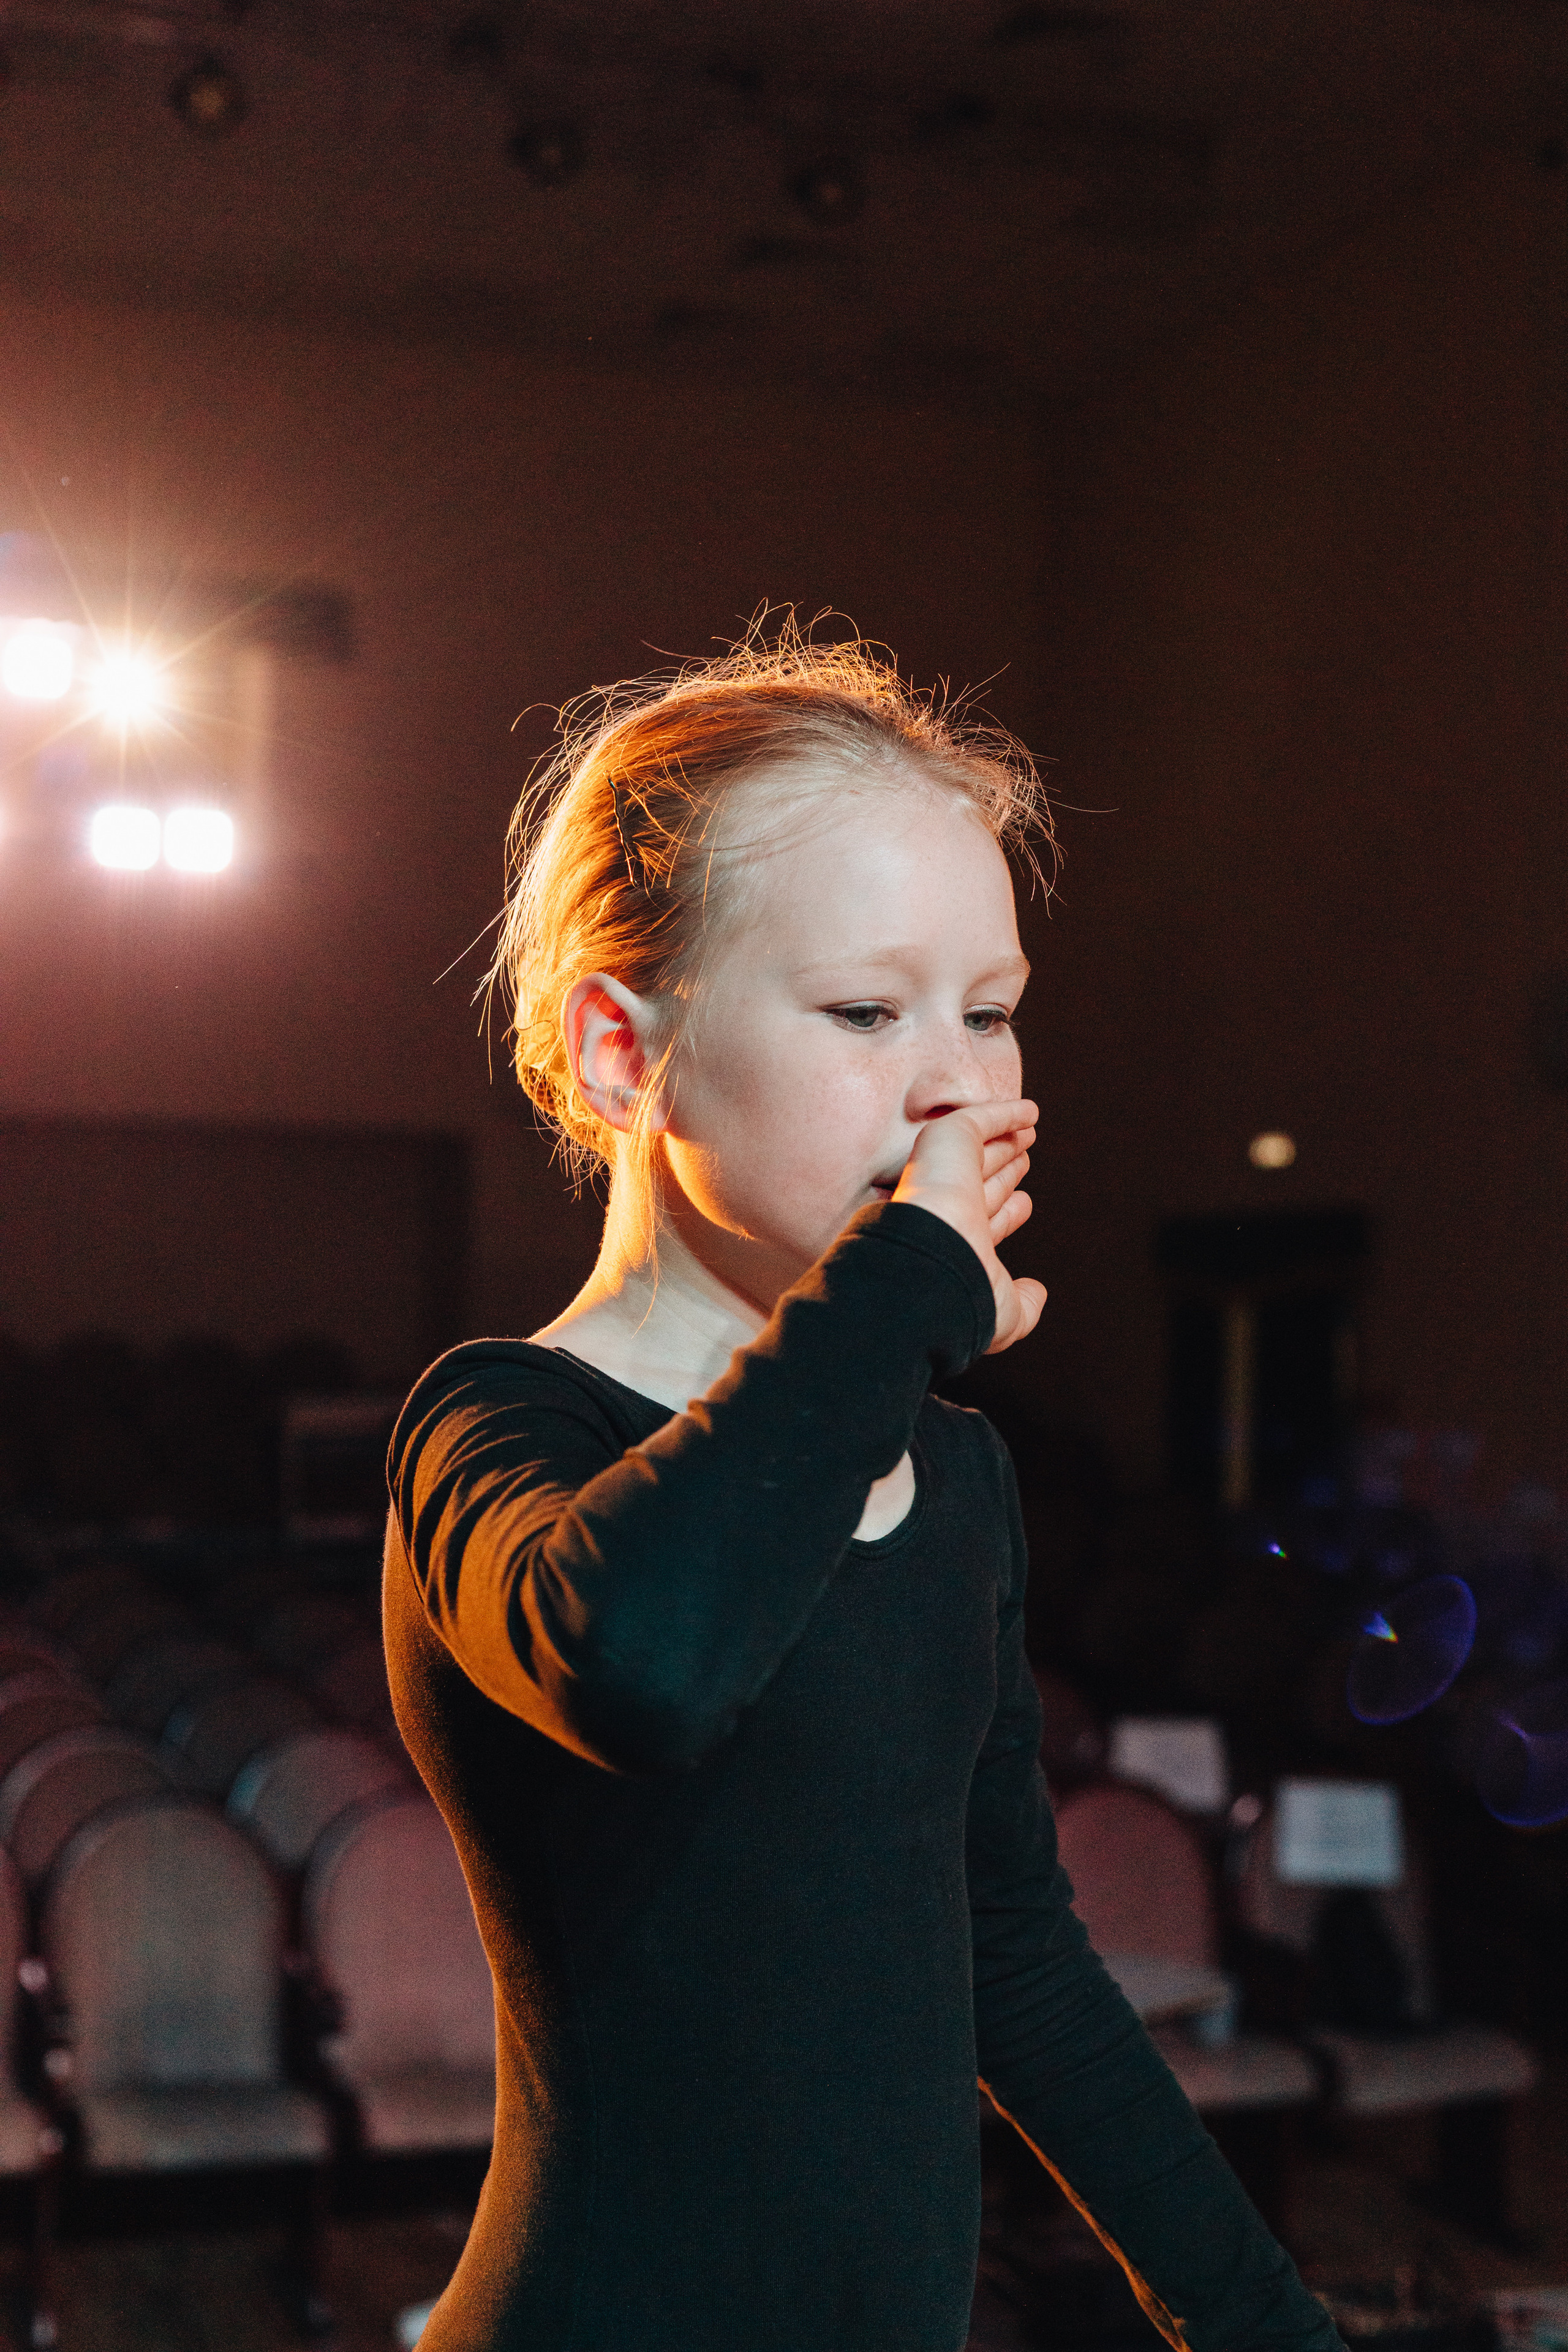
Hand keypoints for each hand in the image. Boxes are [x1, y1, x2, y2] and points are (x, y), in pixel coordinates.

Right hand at [892, 1100, 1046, 1353]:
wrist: (931, 1262)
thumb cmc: (963, 1297)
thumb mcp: (1004, 1314)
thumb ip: (1024, 1306)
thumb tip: (1037, 1292)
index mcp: (955, 1246)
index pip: (985, 1222)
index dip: (1006, 1211)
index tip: (1023, 1204)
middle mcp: (947, 1208)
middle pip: (983, 1184)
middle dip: (1003, 1173)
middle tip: (1023, 1161)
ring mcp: (944, 1173)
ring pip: (982, 1153)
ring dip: (1007, 1142)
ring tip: (1029, 1134)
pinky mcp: (947, 1141)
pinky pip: (980, 1121)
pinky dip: (1006, 1114)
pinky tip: (1030, 1112)